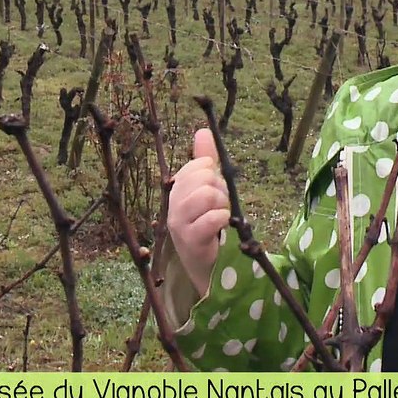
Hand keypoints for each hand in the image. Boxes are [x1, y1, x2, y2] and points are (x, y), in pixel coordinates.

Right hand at [168, 128, 230, 297]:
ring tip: (221, 217)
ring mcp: (179, 223)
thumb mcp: (208, 190)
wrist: (209, 266)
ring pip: (207, 195)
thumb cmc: (208, 225)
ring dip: (222, 205)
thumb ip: (205, 161)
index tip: (215, 191)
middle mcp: (173, 205)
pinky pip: (212, 218)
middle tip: (219, 208)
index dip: (214, 175)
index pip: (198, 165)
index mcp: (177, 190)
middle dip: (220, 191)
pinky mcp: (190, 241)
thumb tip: (202, 131)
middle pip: (204, 178)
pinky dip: (223, 219)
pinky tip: (223, 227)